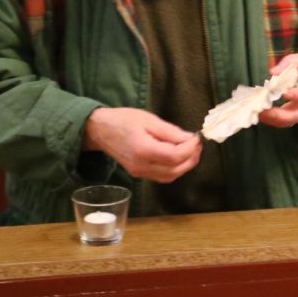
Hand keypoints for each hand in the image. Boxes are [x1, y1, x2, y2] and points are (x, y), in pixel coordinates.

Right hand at [83, 107, 201, 183]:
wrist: (99, 130)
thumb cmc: (123, 120)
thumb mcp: (149, 120)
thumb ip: (171, 132)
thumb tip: (191, 139)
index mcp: (143, 150)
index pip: (175, 156)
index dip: (191, 148)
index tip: (197, 137)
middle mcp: (141, 166)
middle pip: (175, 170)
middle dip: (191, 158)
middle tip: (197, 144)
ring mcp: (139, 172)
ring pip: (170, 176)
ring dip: (185, 165)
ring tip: (191, 149)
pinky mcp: (138, 173)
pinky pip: (162, 176)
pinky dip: (175, 169)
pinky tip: (178, 155)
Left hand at [258, 52, 297, 127]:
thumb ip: (292, 62)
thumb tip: (272, 72)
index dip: (293, 94)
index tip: (278, 89)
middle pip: (295, 115)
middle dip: (277, 114)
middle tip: (261, 109)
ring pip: (289, 122)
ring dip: (272, 120)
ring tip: (257, 113)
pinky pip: (287, 122)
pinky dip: (273, 121)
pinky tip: (262, 114)